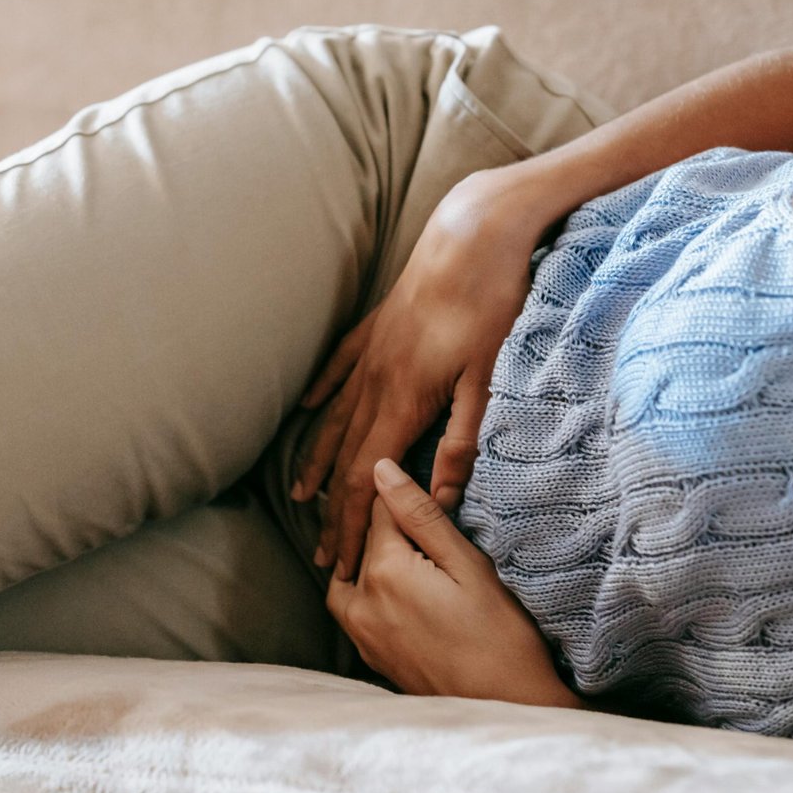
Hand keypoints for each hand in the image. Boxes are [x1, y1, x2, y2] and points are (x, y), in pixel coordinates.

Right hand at [289, 165, 552, 579]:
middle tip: (321, 555)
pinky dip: (322, 396)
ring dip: (317, 461)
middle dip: (331, 510)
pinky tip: (307, 410)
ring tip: (301, 495)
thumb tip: (440, 495)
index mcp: (403, 399)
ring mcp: (372, 351)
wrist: (474, 230)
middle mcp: (376, 379)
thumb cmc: (491, 301)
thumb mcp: (488, 376)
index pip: (364, 478)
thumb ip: (461, 438)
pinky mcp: (379, 326)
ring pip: (335, 418)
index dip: (348, 524)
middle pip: (344, 457)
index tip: (338, 562)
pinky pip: (339, 369)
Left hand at [325, 458, 583, 706]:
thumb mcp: (469, 566)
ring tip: (408, 557)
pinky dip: (367, 593)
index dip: (402, 493)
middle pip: (362, 543)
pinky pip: (353, 612)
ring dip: (369, 561)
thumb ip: (421, 516)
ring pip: (348, 578)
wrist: (509, 711)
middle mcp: (361, 602)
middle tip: (425, 525)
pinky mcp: (372, 658)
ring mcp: (363, 635)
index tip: (423, 491)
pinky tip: (399, 593)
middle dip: (387, 527)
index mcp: (384, 571)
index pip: (378, 509)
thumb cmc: (501, 637)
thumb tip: (381, 469)